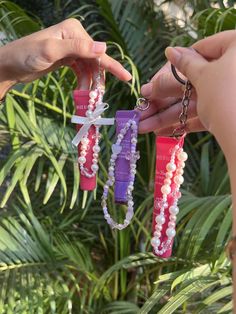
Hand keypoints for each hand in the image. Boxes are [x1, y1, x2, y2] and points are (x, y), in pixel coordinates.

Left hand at [0, 18, 131, 97]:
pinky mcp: (67, 59)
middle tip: (99, 97)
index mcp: (74, 30)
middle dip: (98, 79)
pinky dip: (83, 82)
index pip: (97, 51)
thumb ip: (78, 48)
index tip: (126, 78)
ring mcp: (71, 49)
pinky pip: (81, 71)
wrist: (11, 65)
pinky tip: (82, 91)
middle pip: (95, 61)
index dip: (112, 66)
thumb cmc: (27, 55)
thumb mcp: (52, 51)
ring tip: (88, 97)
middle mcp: (75, 37)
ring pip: (89, 68)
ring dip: (90, 83)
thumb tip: (104, 48)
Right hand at [139, 30, 235, 154]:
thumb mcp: (202, 76)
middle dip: (161, 99)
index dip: (170, 70)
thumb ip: (184, 64)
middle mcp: (233, 69)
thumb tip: (170, 51)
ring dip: (165, 116)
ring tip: (142, 127)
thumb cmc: (225, 94)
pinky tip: (160, 133)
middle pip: (189, 82)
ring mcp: (229, 94)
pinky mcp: (226, 115)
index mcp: (234, 47)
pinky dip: (182, 123)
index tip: (151, 85)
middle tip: (141, 109)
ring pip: (191, 102)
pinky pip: (201, 115)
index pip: (196, 52)